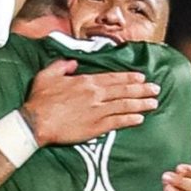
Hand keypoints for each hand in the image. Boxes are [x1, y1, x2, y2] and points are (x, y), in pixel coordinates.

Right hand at [23, 59, 156, 143]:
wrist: (35, 123)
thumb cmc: (39, 101)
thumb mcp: (47, 76)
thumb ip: (61, 66)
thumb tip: (72, 63)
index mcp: (86, 82)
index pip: (113, 78)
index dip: (129, 77)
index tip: (141, 77)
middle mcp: (96, 95)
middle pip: (124, 90)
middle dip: (142, 89)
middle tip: (155, 89)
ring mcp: (97, 111)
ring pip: (125, 105)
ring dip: (141, 103)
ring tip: (153, 103)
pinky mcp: (96, 127)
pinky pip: (118, 122)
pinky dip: (130, 119)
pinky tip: (140, 118)